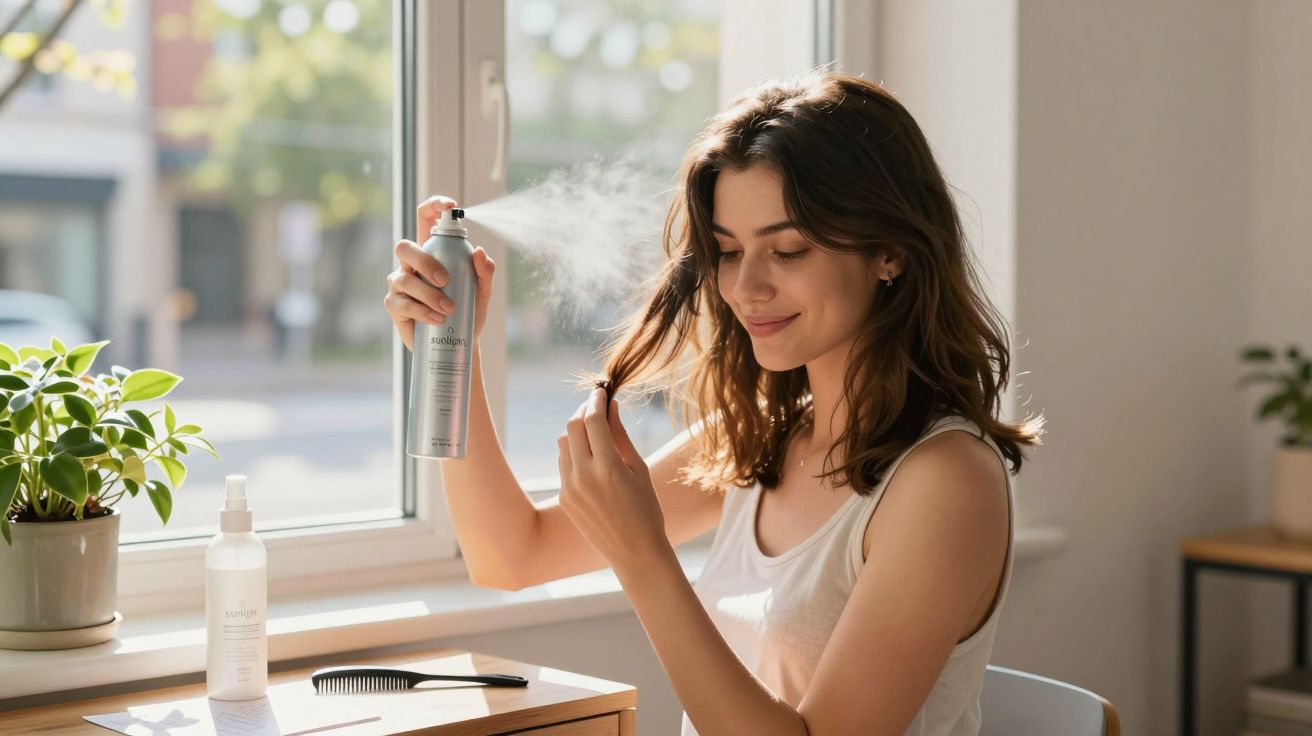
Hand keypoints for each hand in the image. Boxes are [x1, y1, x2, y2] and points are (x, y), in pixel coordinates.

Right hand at [384, 195, 496, 350]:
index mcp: (432, 251)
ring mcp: (400, 284)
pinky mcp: (395, 306)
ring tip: (448, 308)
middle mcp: (411, 264)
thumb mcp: (482, 292)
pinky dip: (421, 310)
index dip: (434, 206)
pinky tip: (437, 318)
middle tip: (445, 280)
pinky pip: (402, 302)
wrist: (457, 345)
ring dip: (428, 293)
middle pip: (405, 247)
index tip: (452, 206)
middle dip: (425, 261)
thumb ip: (484, 272)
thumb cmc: (468, 311)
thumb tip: (480, 253)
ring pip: (403, 278)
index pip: (425, 218)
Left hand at [557, 388, 668, 570]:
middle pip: (573, 427)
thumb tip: (611, 406)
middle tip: (596, 405)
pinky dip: (574, 452)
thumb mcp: (638, 468)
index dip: (596, 400)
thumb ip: (620, 435)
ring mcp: (570, 488)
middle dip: (584, 411)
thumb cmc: (646, 508)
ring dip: (577, 431)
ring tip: (595, 432)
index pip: (593, 420)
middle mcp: (584, 476)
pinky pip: (563, 463)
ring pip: (564, 443)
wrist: (634, 551)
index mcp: (608, 467)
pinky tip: (591, 456)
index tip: (601, 390)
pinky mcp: (564, 498)